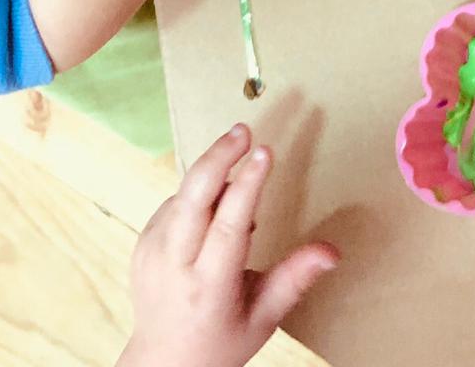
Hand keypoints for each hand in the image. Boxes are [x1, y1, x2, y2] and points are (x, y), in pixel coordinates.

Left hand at [119, 125, 338, 366]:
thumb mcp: (263, 318)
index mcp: (207, 287)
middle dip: (219, 157)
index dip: (248, 185)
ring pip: (183, 194)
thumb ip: (295, 280)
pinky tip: (217, 206)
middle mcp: (174, 265)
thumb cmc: (219, 343)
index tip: (265, 151)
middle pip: (193, 198)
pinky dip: (198, 194)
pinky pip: (174, 202)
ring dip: (213, 172)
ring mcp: (152, 251)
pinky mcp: (142, 241)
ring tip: (243, 163)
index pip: (228, 226)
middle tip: (244, 130)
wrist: (162, 363)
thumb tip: (331, 251)